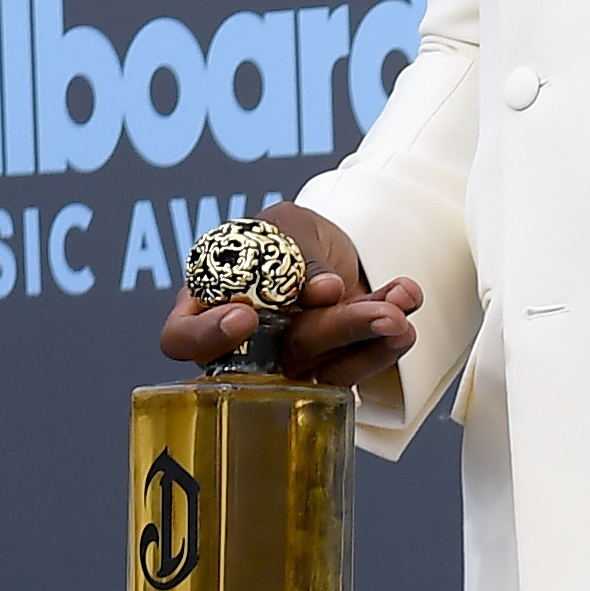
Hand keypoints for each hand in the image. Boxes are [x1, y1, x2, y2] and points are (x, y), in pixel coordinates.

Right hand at [157, 201, 422, 388]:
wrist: (327, 243)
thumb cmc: (285, 233)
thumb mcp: (284, 223)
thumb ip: (295, 251)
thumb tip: (323, 290)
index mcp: (206, 304)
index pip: (182, 338)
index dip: (208, 335)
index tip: (247, 315)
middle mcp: (243, 345)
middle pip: (276, 354)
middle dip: (335, 331)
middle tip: (379, 313)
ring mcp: (289, 362)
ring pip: (326, 365)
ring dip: (371, 334)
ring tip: (401, 306)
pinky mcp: (331, 368)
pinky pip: (359, 363)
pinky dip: (389, 335)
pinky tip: (406, 298)